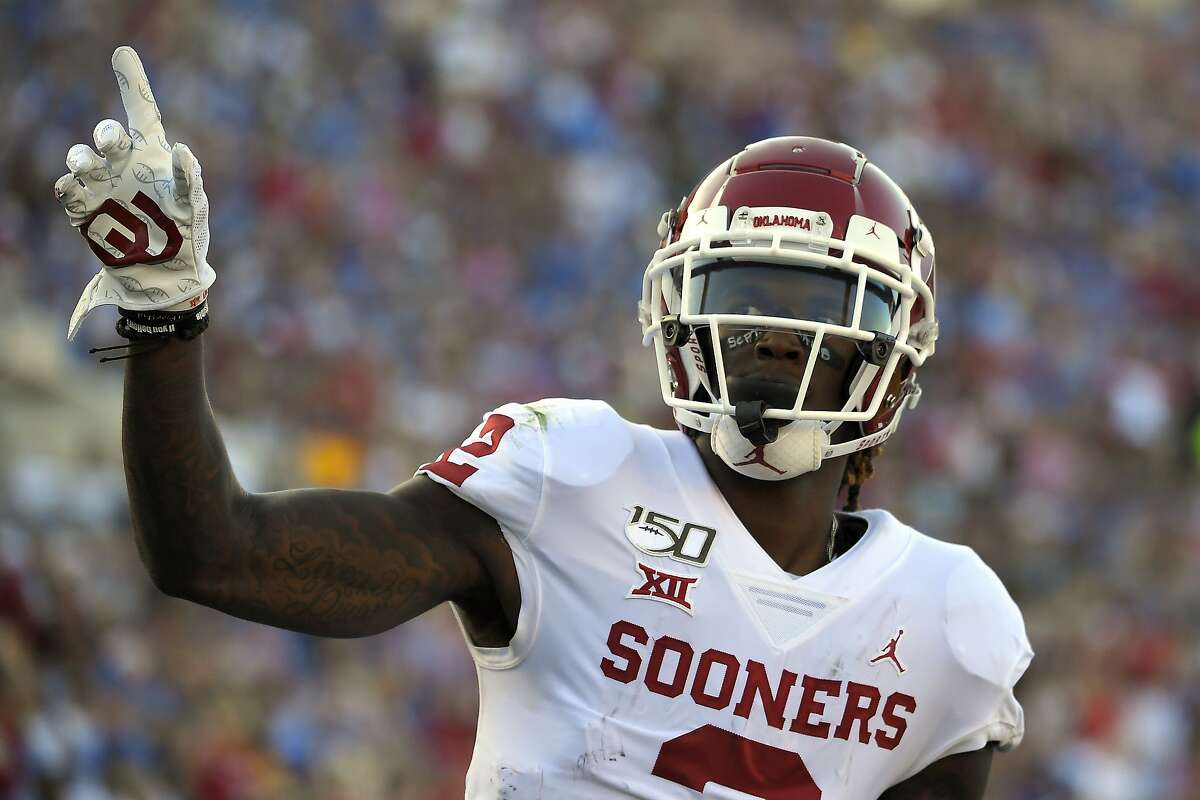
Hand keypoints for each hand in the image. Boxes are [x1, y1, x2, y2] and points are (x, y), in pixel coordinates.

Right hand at [57, 46, 214, 340]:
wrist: (167, 275)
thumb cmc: (186, 237)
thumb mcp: (194, 208)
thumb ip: (190, 179)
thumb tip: (184, 150)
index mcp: (153, 156)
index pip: (141, 112)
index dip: (132, 83)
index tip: (123, 53)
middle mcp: (124, 166)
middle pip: (107, 136)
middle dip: (106, 135)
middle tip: (113, 142)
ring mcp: (101, 187)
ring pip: (80, 158)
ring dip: (82, 158)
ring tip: (91, 169)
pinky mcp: (84, 211)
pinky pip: (66, 190)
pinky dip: (70, 188)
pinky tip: (80, 193)